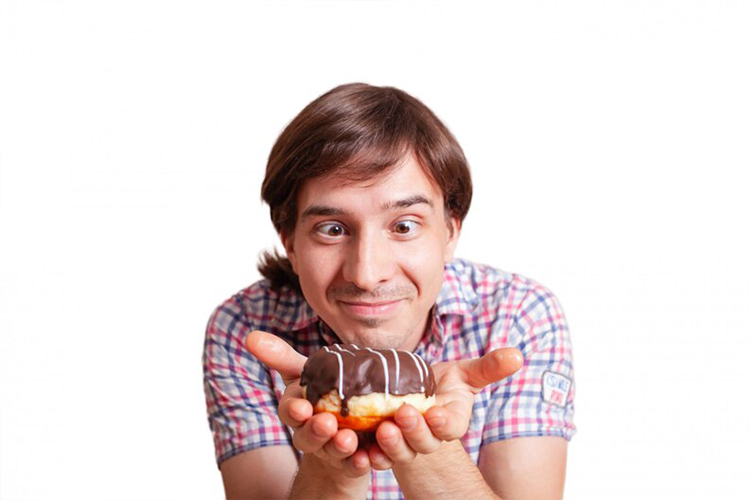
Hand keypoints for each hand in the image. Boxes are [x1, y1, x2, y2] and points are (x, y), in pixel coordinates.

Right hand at [244, 331, 371, 478]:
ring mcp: (332, 450)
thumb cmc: (324, 392)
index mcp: (299, 411)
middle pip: (309, 437)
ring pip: (332, 452)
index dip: (294, 411)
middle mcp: (312, 433)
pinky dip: (358, 462)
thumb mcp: (307, 373)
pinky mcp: (352, 461)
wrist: (351, 425)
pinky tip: (365, 457)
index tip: (301, 407)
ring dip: (338, 446)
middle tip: (326, 423)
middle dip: (316, 431)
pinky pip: (354, 465)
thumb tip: (251, 337)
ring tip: (348, 438)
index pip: (291, 411)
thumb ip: (282, 358)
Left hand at [367, 348, 523, 468]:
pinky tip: (363, 448)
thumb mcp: (465, 372)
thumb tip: (517, 355)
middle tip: (402, 413)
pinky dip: (371, 456)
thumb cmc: (441, 385)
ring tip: (382, 427)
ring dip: (392, 443)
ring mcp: (406, 445)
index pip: (451, 427)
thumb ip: (490, 367)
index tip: (436, 413)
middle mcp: (430, 438)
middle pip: (425, 441)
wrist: (409, 394)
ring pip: (400, 451)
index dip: (444, 423)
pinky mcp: (383, 448)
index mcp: (451, 422)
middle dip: (414, 430)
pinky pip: (377, 457)